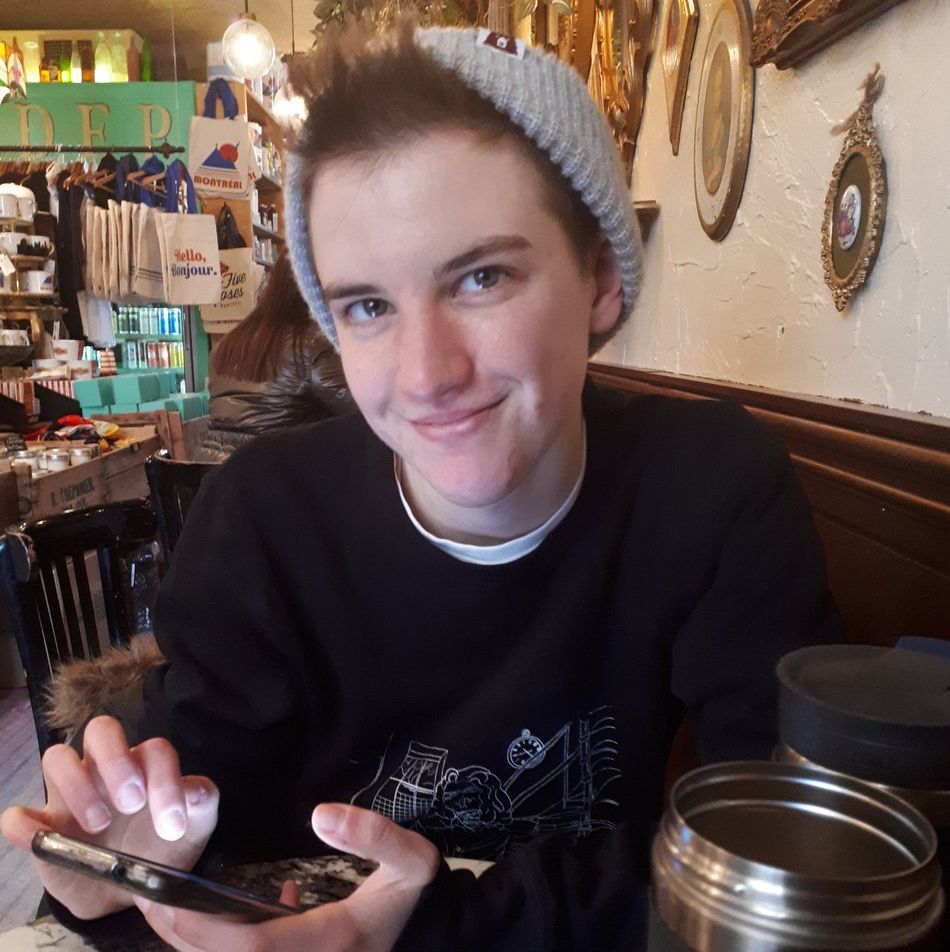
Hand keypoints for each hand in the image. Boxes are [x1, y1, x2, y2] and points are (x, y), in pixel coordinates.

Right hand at [1, 715, 217, 919]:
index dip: (164, 779)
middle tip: (131, 803)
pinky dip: (24, 824)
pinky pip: (18, 815)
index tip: (171, 823)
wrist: (136, 888)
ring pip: (57, 758)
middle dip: (116, 760)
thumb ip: (201, 802)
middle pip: (101, 731)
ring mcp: (70, 796)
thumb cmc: (165, 846)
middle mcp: (105, 770)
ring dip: (76, 786)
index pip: (154, 749)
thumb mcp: (195, 826)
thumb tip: (195, 792)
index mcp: (146, 765)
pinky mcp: (43, 829)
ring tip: (99, 824)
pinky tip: (43, 839)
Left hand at [134, 803, 439, 951]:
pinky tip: (227, 913)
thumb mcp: (413, 859)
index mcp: (333, 941)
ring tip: (164, 904)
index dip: (207, 930)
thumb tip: (321, 814)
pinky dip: (222, 943)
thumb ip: (374, 836)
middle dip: (183, 937)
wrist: (431, 934)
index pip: (256, 947)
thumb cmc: (417, 895)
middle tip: (148, 897)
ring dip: (195, 942)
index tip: (169, 900)